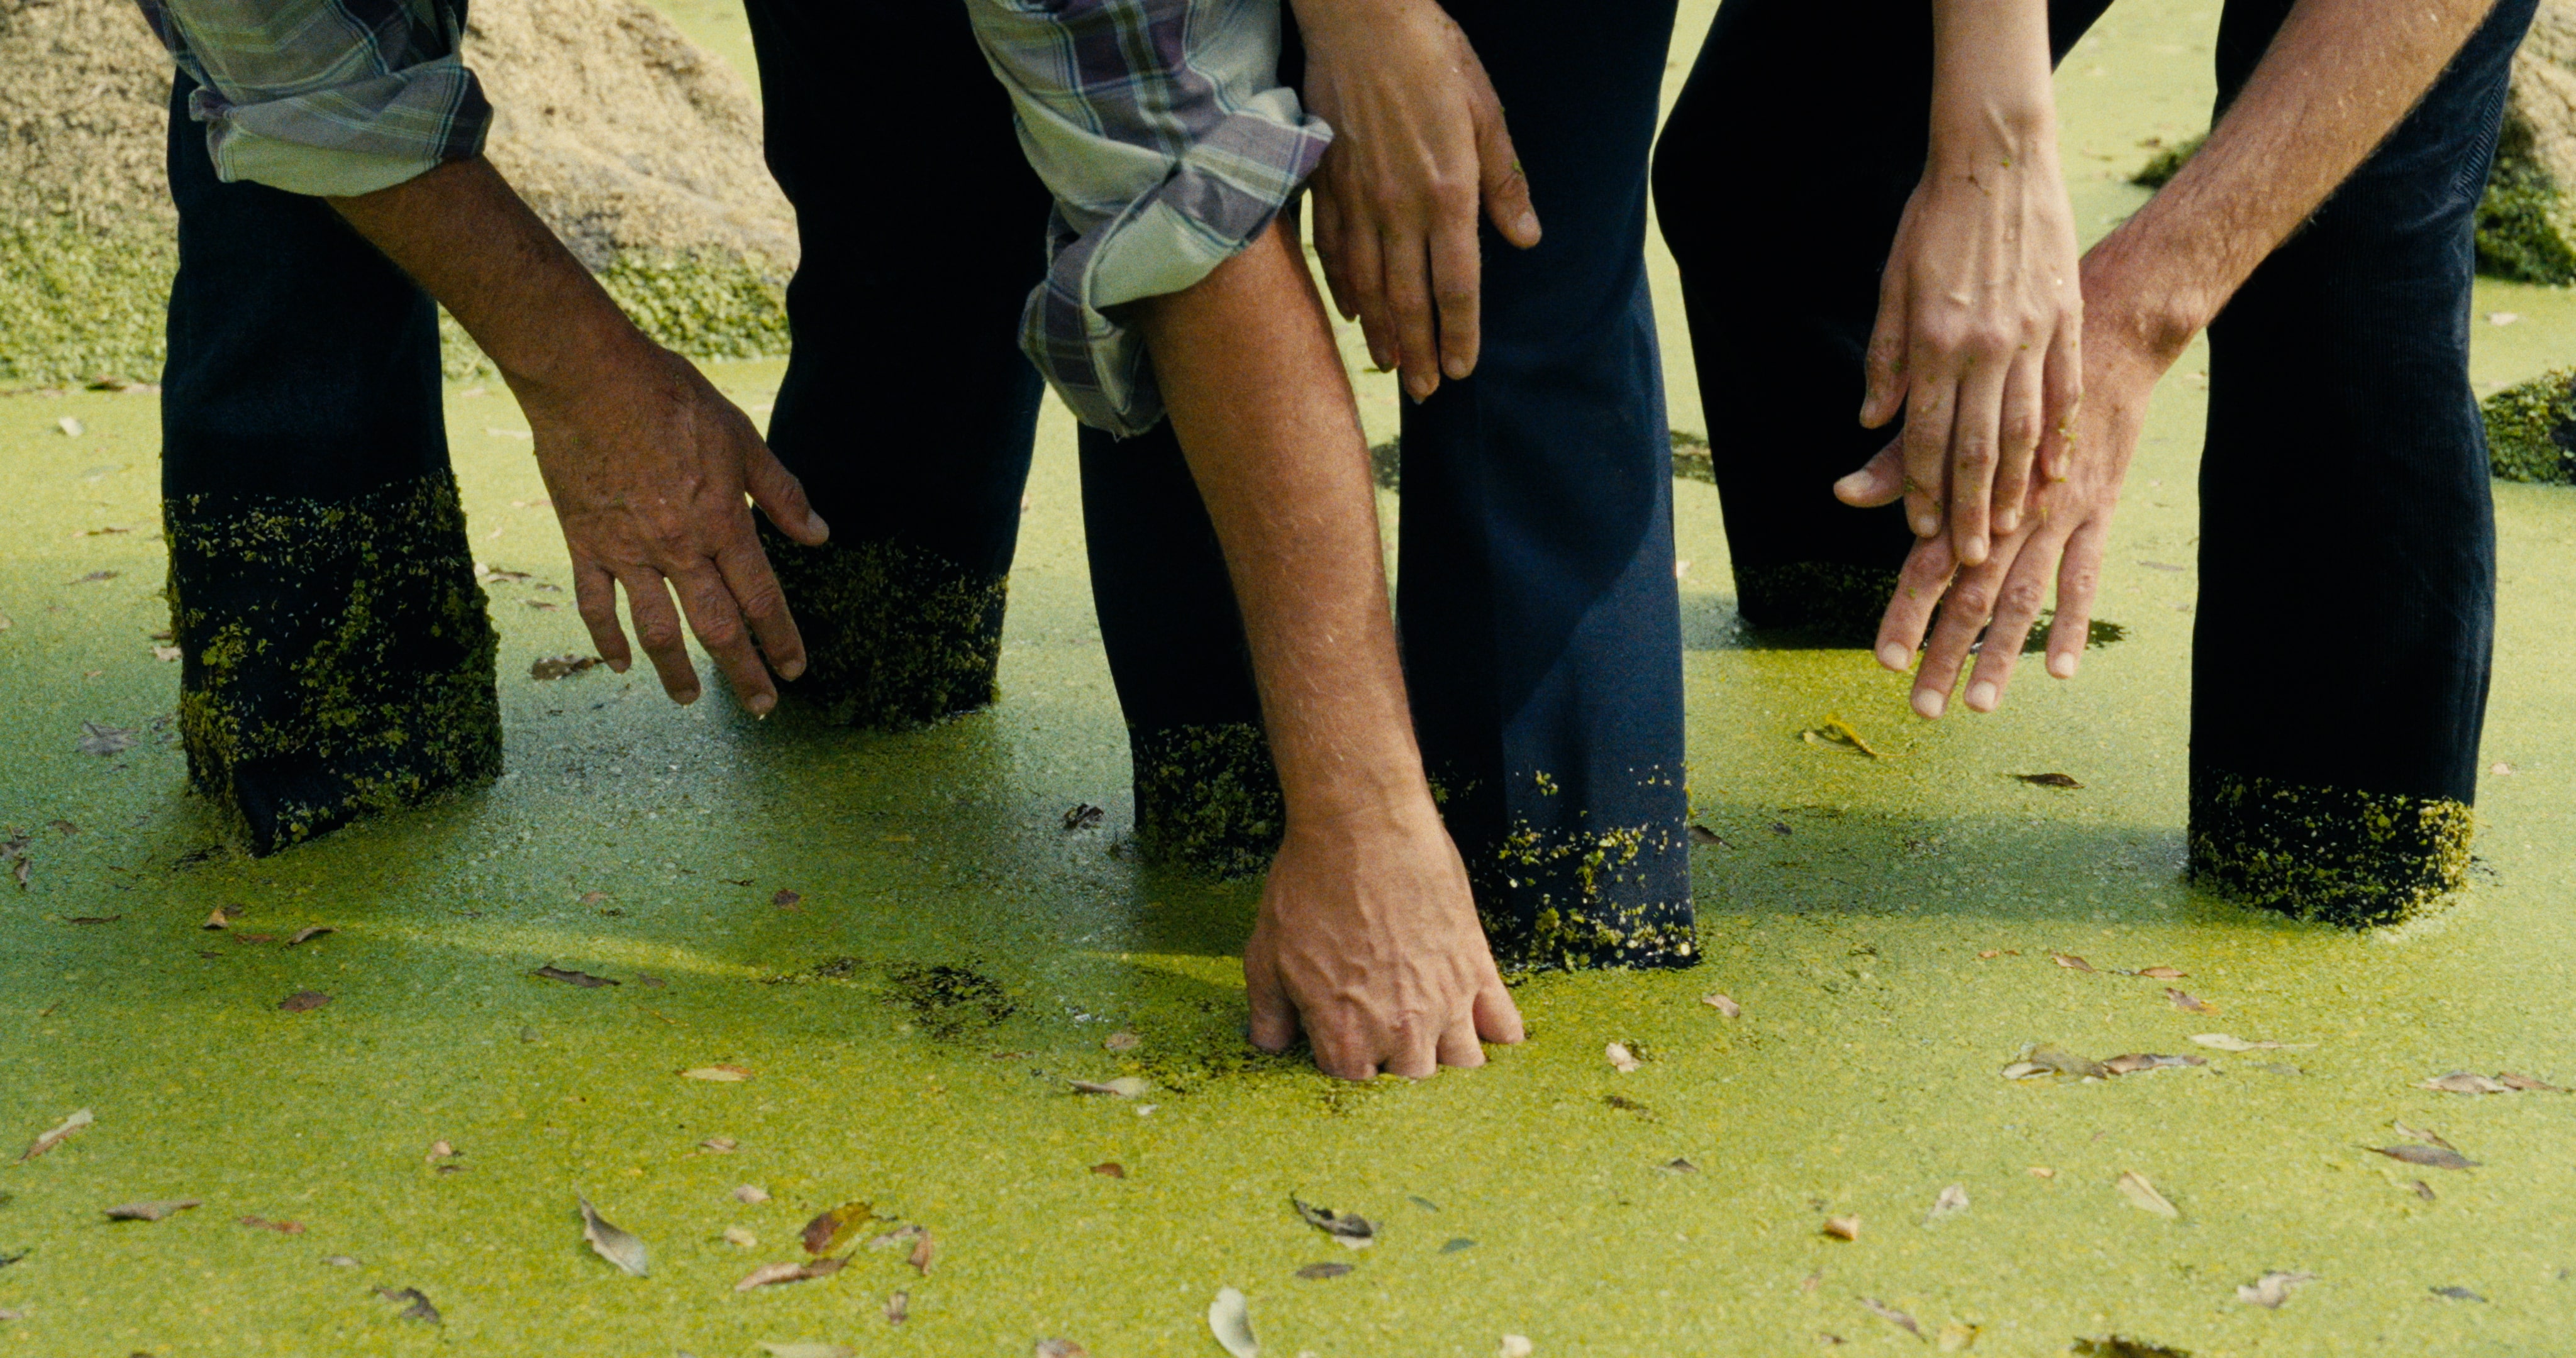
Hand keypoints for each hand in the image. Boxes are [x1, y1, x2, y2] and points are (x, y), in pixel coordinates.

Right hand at [513, 337, 829, 714]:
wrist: (588, 377)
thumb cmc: (671, 398)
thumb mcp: (742, 438)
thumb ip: (781, 493)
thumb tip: (819, 536)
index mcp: (722, 522)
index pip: (762, 597)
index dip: (781, 638)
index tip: (796, 670)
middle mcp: (678, 547)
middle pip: (716, 626)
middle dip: (742, 672)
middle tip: (760, 708)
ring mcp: (626, 550)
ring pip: (656, 629)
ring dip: (675, 671)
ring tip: (689, 700)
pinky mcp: (583, 542)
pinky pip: (596, 604)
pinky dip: (607, 638)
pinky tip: (620, 664)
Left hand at [1243, 795, 1524, 1079]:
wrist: (1362, 827)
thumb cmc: (1309, 887)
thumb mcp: (1266, 955)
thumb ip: (1269, 1013)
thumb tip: (1270, 1047)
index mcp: (1345, 1036)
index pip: (1352, 1081)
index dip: (1344, 1059)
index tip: (1341, 1036)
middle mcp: (1401, 1031)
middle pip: (1411, 1079)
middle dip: (1396, 1061)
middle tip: (1384, 1029)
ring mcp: (1446, 1002)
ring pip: (1463, 1063)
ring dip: (1447, 1053)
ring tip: (1431, 1031)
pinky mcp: (1477, 968)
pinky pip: (1504, 1024)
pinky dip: (1497, 1032)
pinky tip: (1481, 1025)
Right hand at [1294, 0, 1538, 402]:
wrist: (1361, 17)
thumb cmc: (1432, 56)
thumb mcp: (1486, 112)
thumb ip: (1504, 182)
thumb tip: (1526, 239)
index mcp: (1448, 192)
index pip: (1456, 286)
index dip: (1460, 334)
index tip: (1463, 370)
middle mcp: (1399, 208)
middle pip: (1409, 300)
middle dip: (1419, 352)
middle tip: (1426, 393)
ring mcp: (1357, 199)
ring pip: (1368, 285)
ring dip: (1381, 332)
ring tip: (1390, 367)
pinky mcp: (1326, 184)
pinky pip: (1333, 252)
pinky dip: (1343, 289)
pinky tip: (1352, 313)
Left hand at [1837, 125, 2082, 567]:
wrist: (1998, 160)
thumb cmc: (1934, 220)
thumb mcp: (1894, 283)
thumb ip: (1886, 355)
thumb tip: (1872, 420)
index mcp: (1935, 340)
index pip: (1925, 433)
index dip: (1921, 488)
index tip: (1920, 532)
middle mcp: (1984, 346)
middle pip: (1977, 445)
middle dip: (1970, 508)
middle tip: (1966, 558)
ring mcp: (2030, 335)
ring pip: (2024, 428)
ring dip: (2015, 487)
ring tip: (2008, 530)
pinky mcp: (2063, 319)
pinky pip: (2064, 392)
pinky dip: (2059, 438)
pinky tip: (2057, 475)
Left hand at [1860, 275, 2175, 716]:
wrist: (2107, 325)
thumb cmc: (2009, 365)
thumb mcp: (1943, 404)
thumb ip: (1898, 462)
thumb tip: (1841, 493)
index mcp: (1966, 482)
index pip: (1925, 561)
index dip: (1904, 613)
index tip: (1883, 661)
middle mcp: (2009, 503)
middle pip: (1970, 592)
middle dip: (1944, 654)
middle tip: (1921, 708)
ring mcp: (2058, 510)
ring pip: (2025, 594)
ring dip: (2003, 655)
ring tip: (1980, 706)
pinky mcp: (2097, 507)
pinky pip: (2086, 575)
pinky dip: (2074, 622)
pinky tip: (2064, 670)